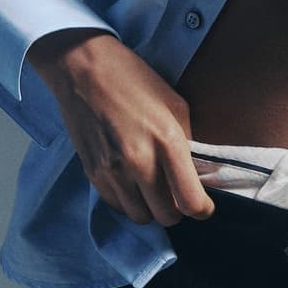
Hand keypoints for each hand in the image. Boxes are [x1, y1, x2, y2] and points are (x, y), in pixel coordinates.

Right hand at [26, 30, 214, 227]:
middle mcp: (139, 162)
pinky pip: (117, 206)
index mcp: (167, 141)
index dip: (202, 209)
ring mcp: (112, 171)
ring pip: (141, 217)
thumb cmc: (134, 80)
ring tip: (153, 188)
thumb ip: (187, 142)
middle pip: (167, 216)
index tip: (203, 204)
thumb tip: (196, 173)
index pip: (190, 201)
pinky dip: (128, 201)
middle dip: (177, 209)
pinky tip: (131, 182)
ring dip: (151, 208)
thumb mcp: (175, 104)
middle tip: (176, 192)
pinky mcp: (92, 173)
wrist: (83, 70)